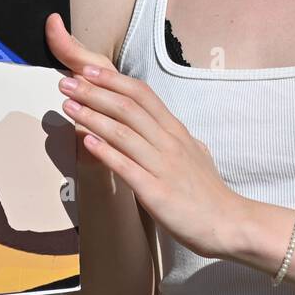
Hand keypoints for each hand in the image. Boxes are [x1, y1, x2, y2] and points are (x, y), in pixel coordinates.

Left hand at [47, 28, 248, 260]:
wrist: (228, 223)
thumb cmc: (207, 192)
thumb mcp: (194, 152)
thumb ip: (173, 137)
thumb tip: (161, 126)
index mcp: (175, 130)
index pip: (142, 94)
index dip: (112, 80)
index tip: (87, 71)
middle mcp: (169, 142)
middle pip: (127, 108)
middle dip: (93, 93)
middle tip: (65, 83)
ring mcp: (163, 166)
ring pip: (123, 133)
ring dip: (92, 117)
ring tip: (67, 107)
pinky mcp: (156, 192)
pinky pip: (127, 167)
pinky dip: (105, 152)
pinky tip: (86, 141)